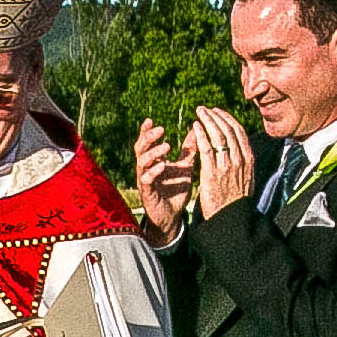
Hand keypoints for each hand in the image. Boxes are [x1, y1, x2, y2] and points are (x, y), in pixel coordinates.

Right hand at [131, 120, 199, 236]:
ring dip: (153, 153)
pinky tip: (163, 165)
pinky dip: (154, 171)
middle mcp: (146, 169)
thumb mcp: (185, 167)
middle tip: (160, 129)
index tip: (150, 120)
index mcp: (154, 161)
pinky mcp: (147, 193)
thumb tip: (196, 129)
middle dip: (148, 138)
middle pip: (140, 149)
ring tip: (166, 145)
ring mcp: (144, 181)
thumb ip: (188, 150)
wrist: (173, 217)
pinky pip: (146, 180)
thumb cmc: (176, 191)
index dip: (146, 131)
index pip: (146, 143)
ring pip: (141, 162)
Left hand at [187, 105, 260, 215]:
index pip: (239, 131)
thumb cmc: (235, 199)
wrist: (229, 218)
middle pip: (228, 129)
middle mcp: (240, 159)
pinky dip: (201, 134)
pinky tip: (195, 126)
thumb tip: (239, 147)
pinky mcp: (212, 172)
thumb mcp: (247, 177)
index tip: (217, 112)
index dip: (227, 118)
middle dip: (215, 115)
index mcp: (249, 159)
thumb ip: (243, 161)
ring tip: (199, 112)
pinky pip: (206, 148)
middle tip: (204, 109)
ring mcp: (226, 165)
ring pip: (218, 135)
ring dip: (207, 120)